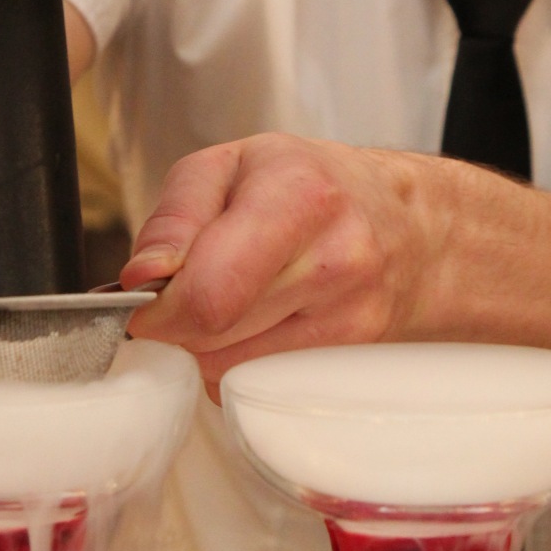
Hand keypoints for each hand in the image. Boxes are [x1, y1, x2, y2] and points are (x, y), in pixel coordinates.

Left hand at [120, 133, 435, 385]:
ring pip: (233, 371)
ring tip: (226, 303)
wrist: (410, 223)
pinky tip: (256, 325)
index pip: (210, 292)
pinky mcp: (352, 357)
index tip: (146, 302)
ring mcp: (353, 315)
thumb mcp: (232, 165)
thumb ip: (175, 217)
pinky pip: (260, 385)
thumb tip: (141, 278)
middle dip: (177, 326)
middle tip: (181, 298)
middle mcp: (336, 258)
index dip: (159, 309)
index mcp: (299, 195)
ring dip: (207, 349)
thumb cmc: (312, 185)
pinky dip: (239, 364)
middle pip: (215, 338)